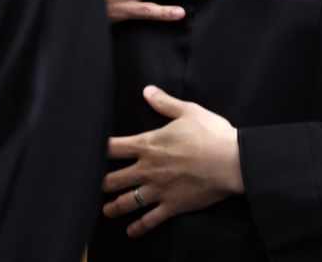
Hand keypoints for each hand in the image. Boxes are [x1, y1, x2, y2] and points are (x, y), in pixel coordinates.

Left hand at [103, 86, 244, 236]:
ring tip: (107, 210)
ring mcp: (158, 189)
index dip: (98, 150)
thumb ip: (164, 103)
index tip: (89, 152)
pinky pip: (150, 220)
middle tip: (97, 185)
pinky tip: (131, 231)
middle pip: (113, 179)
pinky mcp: (172, 206)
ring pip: (127, 202)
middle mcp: (148, 169)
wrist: (232, 161)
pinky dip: (138, 227)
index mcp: (149, 145)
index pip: (113, 147)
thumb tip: (147, 90)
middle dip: (102, 183)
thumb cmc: (211, 134)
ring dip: (114, 207)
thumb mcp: (188, 112)